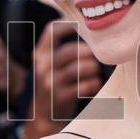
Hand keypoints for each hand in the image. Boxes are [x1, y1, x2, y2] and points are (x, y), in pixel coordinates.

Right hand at [26, 23, 103, 138]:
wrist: (45, 114)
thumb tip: (92, 32)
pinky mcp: (60, 97)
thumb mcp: (52, 64)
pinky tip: (94, 84)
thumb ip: (64, 48)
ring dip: (93, 69)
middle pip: (71, 51)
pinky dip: (94, 84)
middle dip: (89, 53)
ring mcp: (50, 83)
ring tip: (96, 71)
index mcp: (41, 53)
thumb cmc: (56, 83)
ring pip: (80, 68)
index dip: (69, 24)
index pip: (52, 31)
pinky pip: (84, 86)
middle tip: (98, 57)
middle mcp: (43, 66)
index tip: (84, 26)